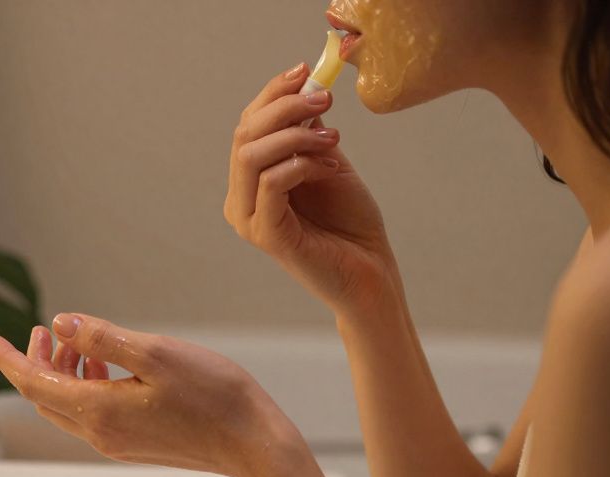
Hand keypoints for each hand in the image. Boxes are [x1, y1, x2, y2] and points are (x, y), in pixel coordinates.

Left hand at [0, 313, 303, 476]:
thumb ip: (104, 339)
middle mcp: (101, 433)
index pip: (34, 383)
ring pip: (69, 405)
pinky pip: (93, 413)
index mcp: (98, 411)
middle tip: (37, 331)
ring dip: (63, 372)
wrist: (255, 446)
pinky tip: (105, 365)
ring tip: (73, 340)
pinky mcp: (137, 443)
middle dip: (34, 362)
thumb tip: (59, 324)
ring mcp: (118, 442)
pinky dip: (86, 385)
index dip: (7, 359)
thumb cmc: (214, 396)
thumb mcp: (157, 354)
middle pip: (46, 397)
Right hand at [225, 62, 402, 315]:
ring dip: (296, 136)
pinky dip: (303, 164)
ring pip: (252, 156)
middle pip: (244, 136)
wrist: (369, 271)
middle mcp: (240, 202)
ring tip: (334, 139)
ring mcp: (250, 221)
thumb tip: (303, 87)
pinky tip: (331, 166)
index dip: (272, 94)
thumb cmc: (349, 221)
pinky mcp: (267, 237)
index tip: (305, 72)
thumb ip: (308, 132)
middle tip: (326, 100)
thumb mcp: (327, 162)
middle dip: (285, 108)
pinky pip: (272, 184)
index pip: (246, 126)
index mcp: (248, 183)